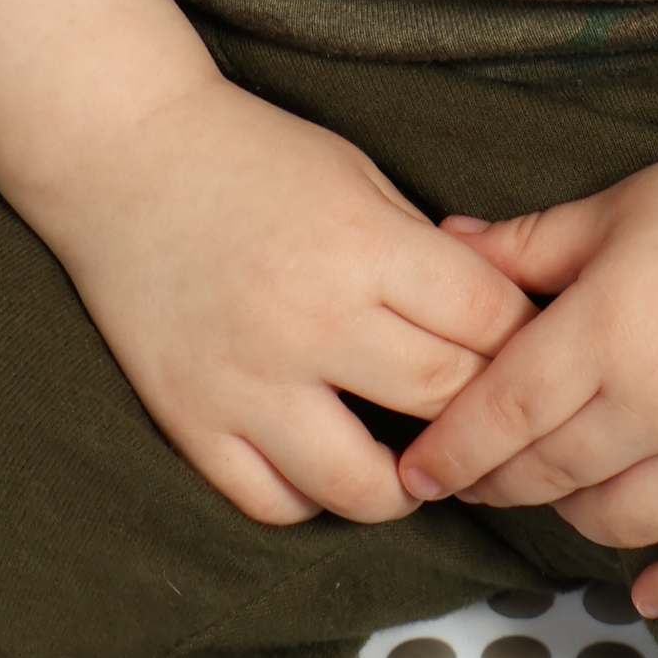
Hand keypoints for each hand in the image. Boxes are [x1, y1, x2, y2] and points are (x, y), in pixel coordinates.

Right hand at [51, 71, 535, 528]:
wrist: (126, 154)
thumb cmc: (250, 154)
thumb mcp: (359, 175)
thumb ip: (422, 251)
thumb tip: (494, 318)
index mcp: (362, 247)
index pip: (484, 323)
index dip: (522, 339)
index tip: (531, 348)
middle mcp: (310, 323)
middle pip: (442, 402)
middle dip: (480, 409)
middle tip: (489, 411)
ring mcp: (248, 382)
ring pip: (365, 487)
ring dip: (407, 480)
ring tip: (416, 460)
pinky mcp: (194, 420)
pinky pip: (275, 503)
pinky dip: (313, 495)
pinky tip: (328, 461)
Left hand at [395, 116, 657, 617]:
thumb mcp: (615, 206)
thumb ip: (525, 242)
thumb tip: (446, 246)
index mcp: (608, 329)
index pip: (500, 417)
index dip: (449, 453)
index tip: (419, 473)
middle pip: (548, 474)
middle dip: (498, 481)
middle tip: (474, 476)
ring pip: (618, 524)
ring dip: (574, 516)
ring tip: (559, 491)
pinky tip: (650, 590)